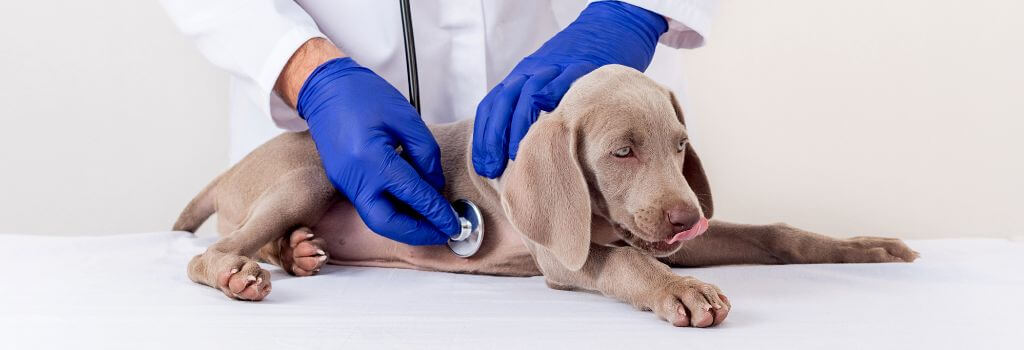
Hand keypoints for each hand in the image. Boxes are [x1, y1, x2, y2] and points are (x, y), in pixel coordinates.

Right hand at [297, 57, 459, 244]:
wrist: (326, 89)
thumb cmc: (365, 96)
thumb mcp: (407, 118)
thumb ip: (426, 154)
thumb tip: (435, 186)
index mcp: (371, 158)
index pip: (412, 194)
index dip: (437, 212)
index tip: (455, 223)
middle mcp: (354, 177)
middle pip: (386, 223)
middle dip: (417, 233)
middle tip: (443, 233)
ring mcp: (345, 183)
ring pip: (377, 219)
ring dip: (405, 226)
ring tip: (432, 223)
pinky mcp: (344, 183)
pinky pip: (370, 206)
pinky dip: (393, 212)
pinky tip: (413, 209)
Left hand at [472, 1, 667, 177]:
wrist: (604, 33)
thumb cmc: (573, 77)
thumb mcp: (545, 89)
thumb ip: (530, 116)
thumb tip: (516, 161)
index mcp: (518, 79)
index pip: (492, 106)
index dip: (484, 137)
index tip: (484, 166)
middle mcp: (531, 72)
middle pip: (505, 100)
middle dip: (495, 135)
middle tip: (495, 166)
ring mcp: (555, 68)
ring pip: (529, 93)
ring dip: (519, 124)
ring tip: (519, 155)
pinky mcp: (581, 67)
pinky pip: (563, 80)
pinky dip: (552, 93)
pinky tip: (546, 114)